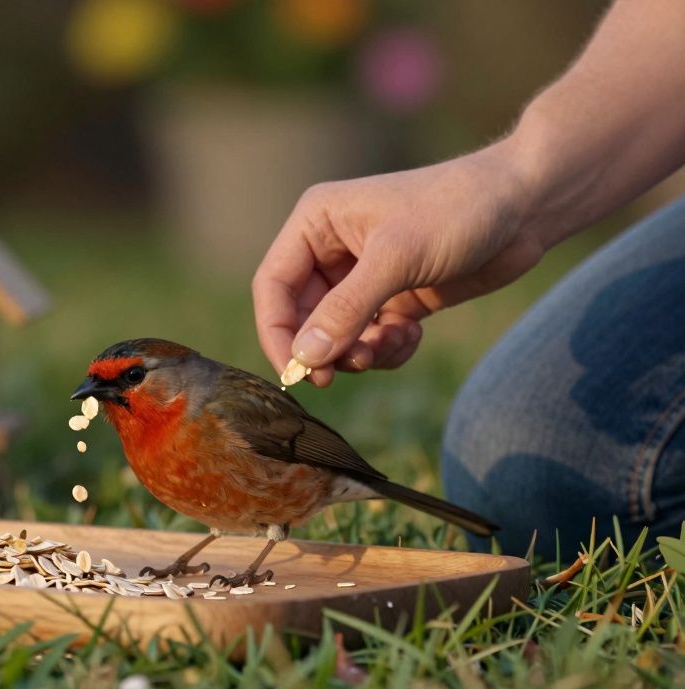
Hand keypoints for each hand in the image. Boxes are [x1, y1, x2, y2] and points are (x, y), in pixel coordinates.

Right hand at [252, 143, 547, 386]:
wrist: (527, 204)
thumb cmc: (457, 209)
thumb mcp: (396, 258)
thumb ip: (345, 309)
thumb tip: (304, 358)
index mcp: (316, 224)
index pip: (273, 286)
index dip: (277, 332)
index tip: (296, 371)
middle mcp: (332, 249)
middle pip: (302, 317)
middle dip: (325, 347)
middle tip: (346, 370)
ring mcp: (364, 276)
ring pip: (337, 335)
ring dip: (358, 352)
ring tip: (388, 347)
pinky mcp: (395, 297)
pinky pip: (370, 339)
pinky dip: (386, 350)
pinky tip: (412, 336)